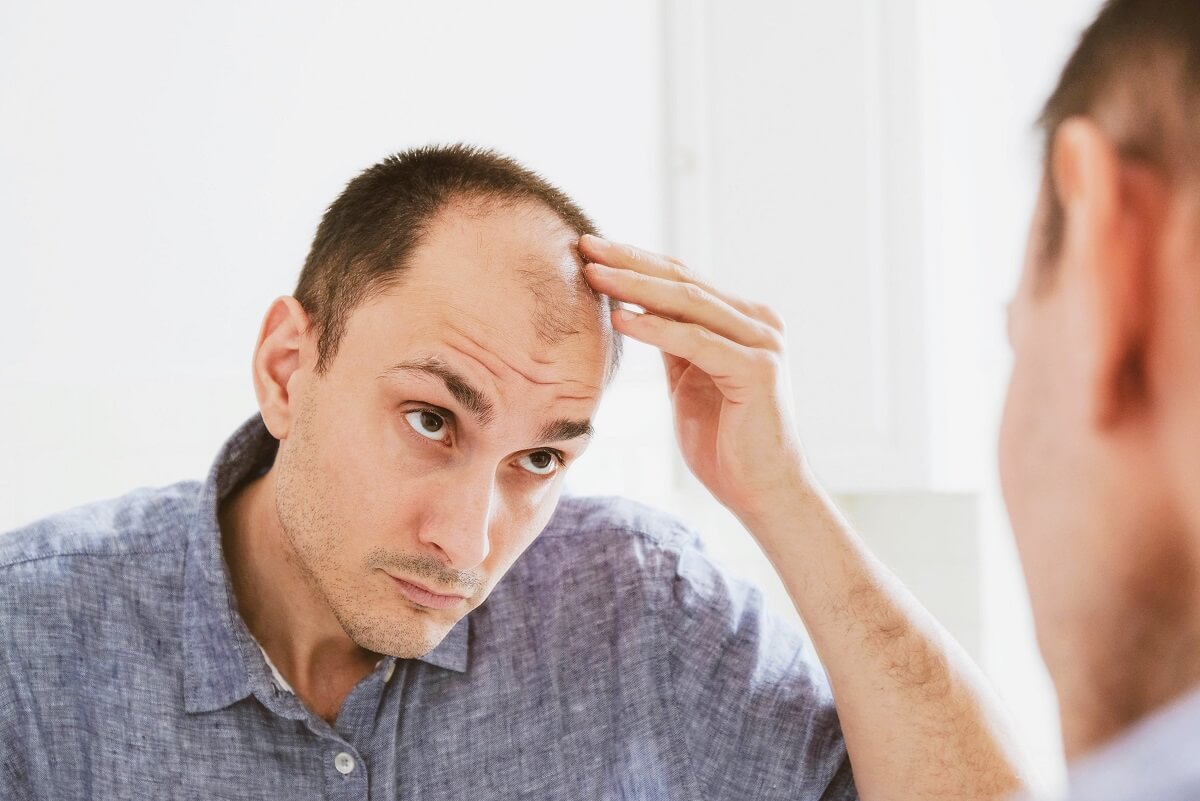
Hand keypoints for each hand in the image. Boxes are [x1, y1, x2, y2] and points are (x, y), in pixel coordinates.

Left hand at [579, 235, 810, 526]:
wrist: (763, 493)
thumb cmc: (726, 443)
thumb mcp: (690, 381)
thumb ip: (674, 344)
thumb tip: (634, 310)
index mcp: (742, 320)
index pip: (682, 278)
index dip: (635, 261)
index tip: (591, 248)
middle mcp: (758, 321)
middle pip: (683, 280)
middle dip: (629, 261)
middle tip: (585, 244)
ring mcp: (762, 342)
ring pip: (688, 302)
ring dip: (635, 286)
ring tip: (594, 273)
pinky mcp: (757, 369)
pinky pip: (696, 341)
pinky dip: (656, 327)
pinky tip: (621, 318)